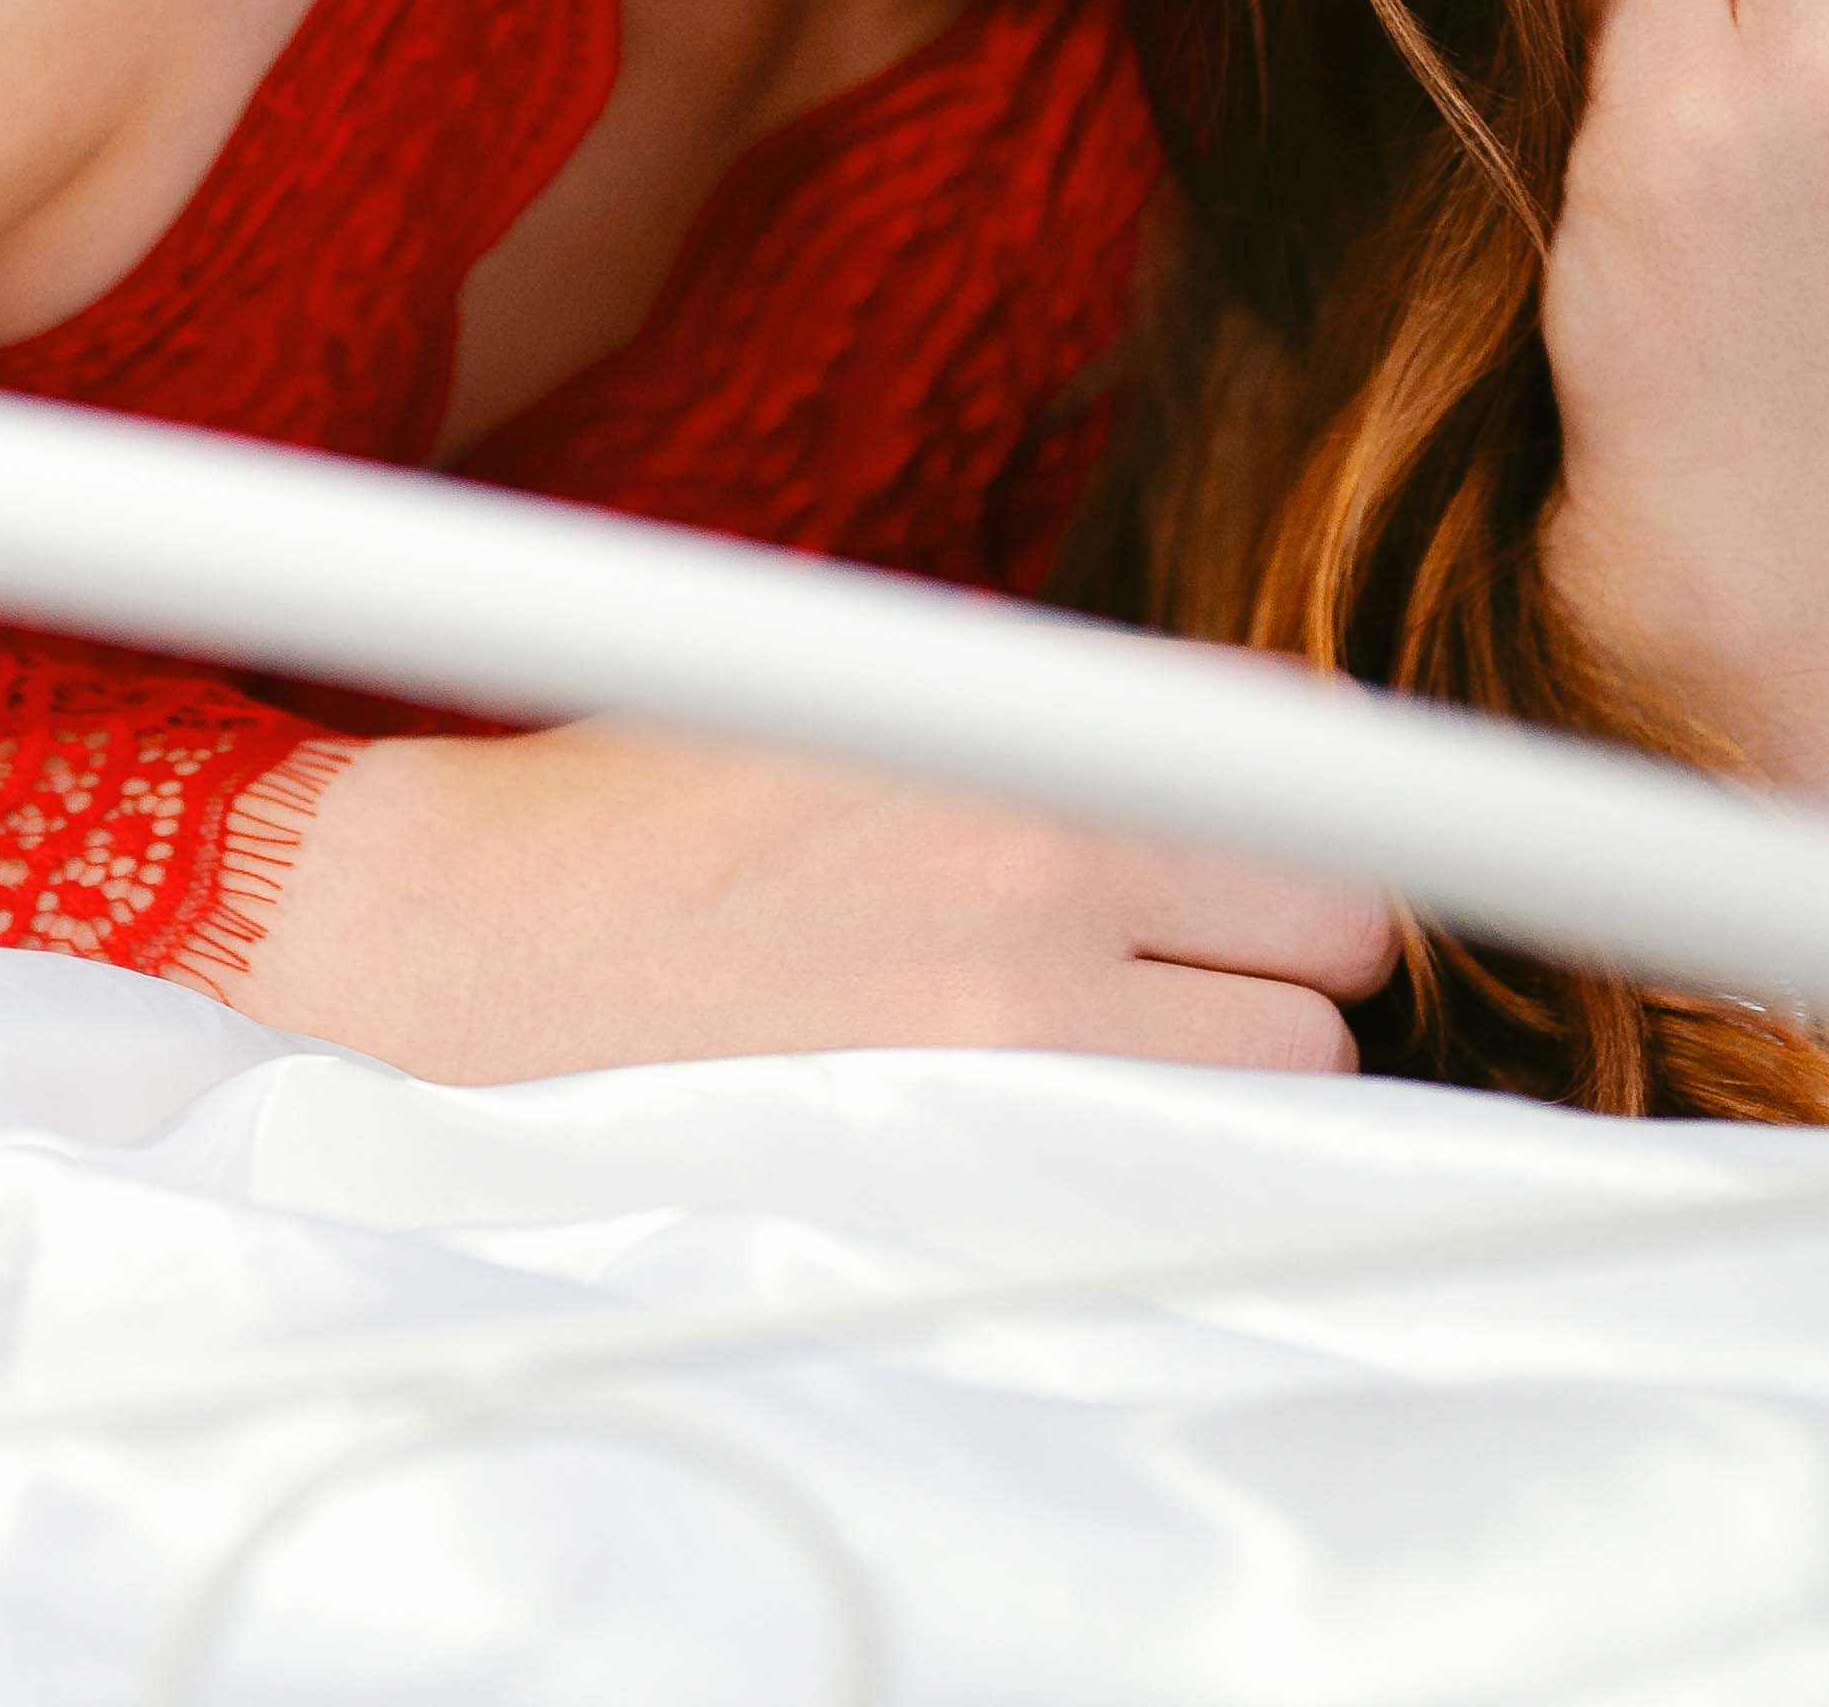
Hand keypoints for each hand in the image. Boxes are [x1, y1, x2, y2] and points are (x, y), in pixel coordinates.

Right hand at [219, 715, 1397, 1081]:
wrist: (480, 924)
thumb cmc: (663, 791)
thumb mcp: (867, 676)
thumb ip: (1061, 709)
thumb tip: (1251, 750)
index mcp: (1019, 711)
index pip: (1308, 749)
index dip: (1314, 797)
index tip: (1289, 830)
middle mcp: (1047, 850)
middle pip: (1348, 917)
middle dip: (1301, 931)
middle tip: (1210, 941)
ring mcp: (1020, 1011)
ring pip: (1299, 1058)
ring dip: (1250, 1049)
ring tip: (1132, 1032)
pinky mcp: (980, 1138)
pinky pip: (1187, 1152)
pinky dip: (1175, 1137)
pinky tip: (1082, 1105)